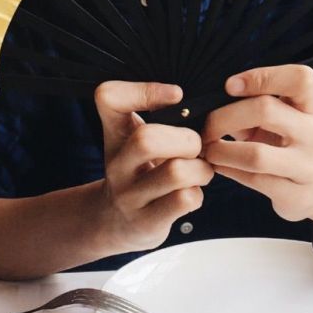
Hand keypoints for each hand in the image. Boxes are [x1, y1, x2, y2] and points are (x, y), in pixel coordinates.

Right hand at [94, 81, 214, 252]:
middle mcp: (116, 162)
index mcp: (115, 132)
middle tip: (196, 146)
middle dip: (187, 140)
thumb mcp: (134, 137)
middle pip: (147, 139)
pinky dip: (198, 194)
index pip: (108, 97)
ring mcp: (129, 195)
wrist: (116, 222)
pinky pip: (184, 200)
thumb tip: (203, 105)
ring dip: (200, 169)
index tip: (176, 95)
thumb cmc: (139, 169)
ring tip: (200, 170)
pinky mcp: (146, 222)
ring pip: (175, 172)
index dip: (145, 90)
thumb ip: (159, 116)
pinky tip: (192, 192)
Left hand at [201, 65, 312, 223]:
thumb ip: (252, 107)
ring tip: (208, 149)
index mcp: (310, 106)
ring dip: (222, 150)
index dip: (262, 77)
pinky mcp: (296, 195)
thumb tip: (211, 102)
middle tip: (206, 127)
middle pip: (266, 110)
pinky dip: (228, 170)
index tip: (229, 86)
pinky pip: (254, 180)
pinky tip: (218, 165)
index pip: (299, 79)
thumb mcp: (278, 121)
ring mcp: (309, 166)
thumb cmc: (286, 145)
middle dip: (224, 117)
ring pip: (257, 153)